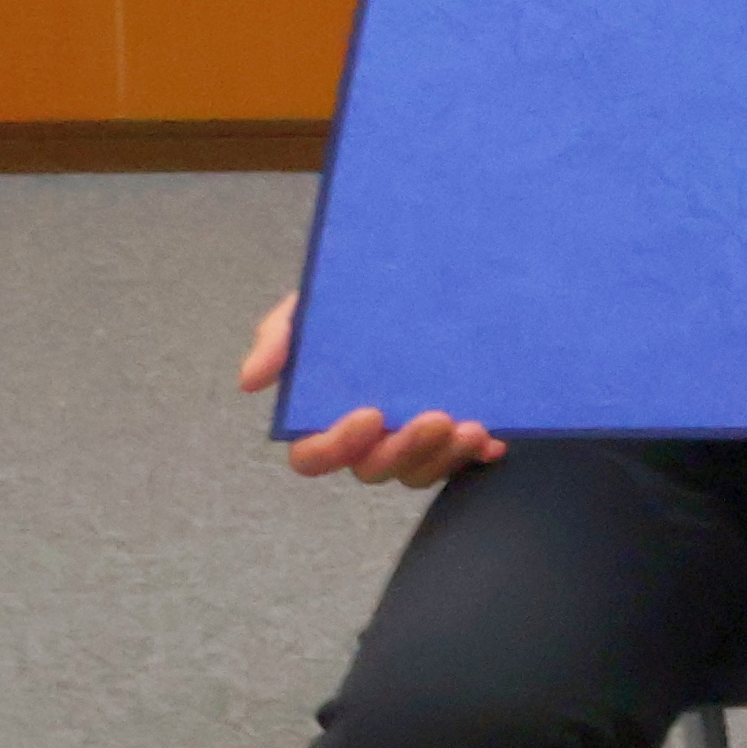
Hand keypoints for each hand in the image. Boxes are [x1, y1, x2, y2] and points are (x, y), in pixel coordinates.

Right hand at [242, 291, 504, 487]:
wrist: (421, 278)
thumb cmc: (352, 303)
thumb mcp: (311, 308)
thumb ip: (279, 337)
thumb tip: (251, 380)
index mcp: (326, 416)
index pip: (314, 455)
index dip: (337, 446)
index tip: (369, 415)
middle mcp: (368, 437)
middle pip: (375, 468)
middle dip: (404, 451)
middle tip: (436, 419)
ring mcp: (411, 438)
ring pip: (420, 470)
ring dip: (444, 456)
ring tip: (472, 428)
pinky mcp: (452, 433)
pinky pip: (464, 459)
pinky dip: (478, 454)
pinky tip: (495, 441)